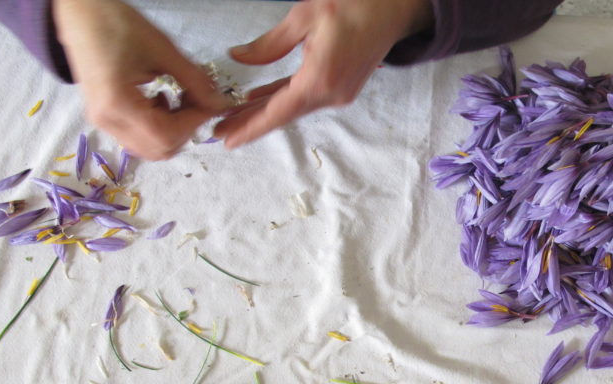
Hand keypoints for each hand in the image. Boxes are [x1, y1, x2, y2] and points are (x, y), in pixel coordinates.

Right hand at [53, 0, 232, 159]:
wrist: (79, 12)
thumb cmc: (115, 23)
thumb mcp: (163, 50)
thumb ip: (195, 82)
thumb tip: (220, 104)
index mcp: (116, 103)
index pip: (165, 135)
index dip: (194, 123)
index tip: (211, 105)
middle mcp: (106, 120)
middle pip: (158, 149)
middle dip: (185, 131)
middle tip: (197, 104)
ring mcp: (103, 121)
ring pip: (149, 148)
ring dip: (172, 131)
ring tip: (178, 100)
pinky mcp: (105, 117)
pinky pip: (138, 138)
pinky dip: (158, 127)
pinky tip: (162, 101)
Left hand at [214, 0, 432, 148]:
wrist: (393, 10)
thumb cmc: (355, 6)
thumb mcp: (304, 17)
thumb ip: (270, 44)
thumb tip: (239, 57)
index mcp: (320, 80)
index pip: (278, 112)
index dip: (251, 127)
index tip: (228, 141)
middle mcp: (330, 95)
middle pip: (283, 114)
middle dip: (250, 123)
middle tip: (219, 131)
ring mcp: (337, 94)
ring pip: (292, 107)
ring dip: (263, 111)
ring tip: (232, 117)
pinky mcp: (340, 88)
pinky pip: (304, 97)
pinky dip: (281, 98)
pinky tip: (259, 98)